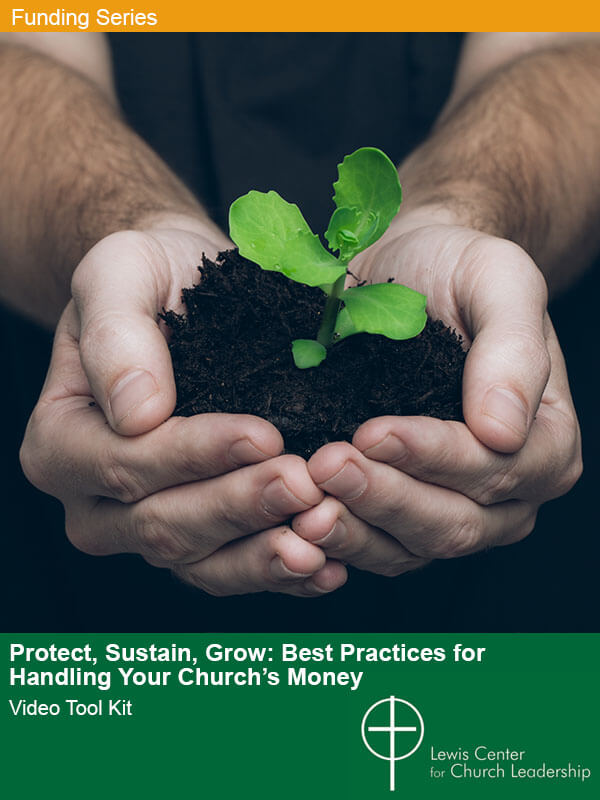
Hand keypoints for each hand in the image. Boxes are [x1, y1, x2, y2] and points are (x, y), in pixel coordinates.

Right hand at [20, 222, 346, 595]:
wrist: (185, 296)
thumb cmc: (149, 279)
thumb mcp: (119, 274)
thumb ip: (115, 334)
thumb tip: (135, 412)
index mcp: (61, 441)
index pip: (125, 463)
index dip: (194, 455)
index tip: (263, 433)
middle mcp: (93, 500)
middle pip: (163, 524)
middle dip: (239, 505)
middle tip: (305, 483)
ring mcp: (144, 527)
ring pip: (200, 562)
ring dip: (264, 555)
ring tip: (322, 538)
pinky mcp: (197, 538)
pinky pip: (230, 569)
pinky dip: (277, 570)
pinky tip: (326, 564)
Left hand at [292, 223, 581, 574]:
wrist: (410, 271)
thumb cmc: (457, 270)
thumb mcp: (499, 280)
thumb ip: (514, 349)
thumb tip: (505, 431)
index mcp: (546, 442)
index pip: (494, 468)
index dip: (433, 456)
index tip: (372, 431)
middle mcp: (508, 492)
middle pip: (453, 522)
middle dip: (385, 497)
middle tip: (325, 466)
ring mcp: (454, 511)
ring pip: (410, 548)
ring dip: (354, 531)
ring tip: (304, 504)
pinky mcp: (402, 517)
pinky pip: (375, 548)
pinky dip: (339, 541)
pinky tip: (297, 522)